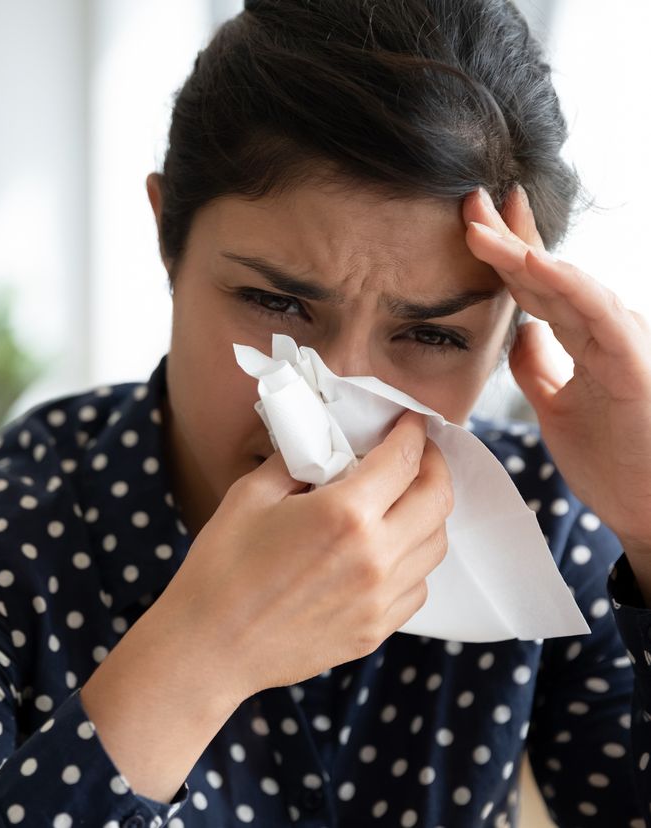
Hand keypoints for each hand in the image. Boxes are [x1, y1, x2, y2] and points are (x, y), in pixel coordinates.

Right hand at [158, 410, 451, 700]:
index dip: (413, 433)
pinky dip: (414, 561)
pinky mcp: (375, 630)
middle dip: (434, 467)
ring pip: (435, 545)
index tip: (411, 422)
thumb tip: (324, 447)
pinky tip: (386, 551)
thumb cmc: (221, 567)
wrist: (209, 646)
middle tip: (419, 454)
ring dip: (428, 514)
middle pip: (438, 500)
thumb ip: (296, 462)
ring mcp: (380, 599)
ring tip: (404, 501)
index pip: (404, 460)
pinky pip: (418, 587)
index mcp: (345, 513)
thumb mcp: (250, 495)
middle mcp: (375, 555)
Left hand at [463, 185, 650, 561]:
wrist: (650, 509)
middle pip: (547, 273)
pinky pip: (595, 314)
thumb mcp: (555, 406)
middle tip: (469, 200)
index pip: (537, 285)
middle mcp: (604, 330)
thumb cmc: (612, 460)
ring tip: (479, 226)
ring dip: (521, 252)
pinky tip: (532, 263)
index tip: (471, 223)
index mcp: (583, 338)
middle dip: (506, 235)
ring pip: (565, 284)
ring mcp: (622, 341)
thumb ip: (539, 365)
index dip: (505, 252)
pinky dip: (565, 285)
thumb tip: (518, 334)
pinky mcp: (632, 362)